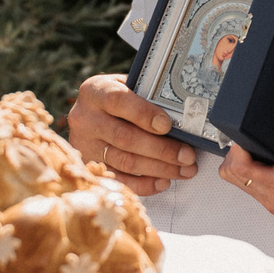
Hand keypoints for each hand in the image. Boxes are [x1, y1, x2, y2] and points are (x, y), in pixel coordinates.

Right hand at [67, 73, 197, 197]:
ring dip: (159, 169)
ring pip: (125, 161)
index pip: (118, 101)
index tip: (167, 125)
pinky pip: (119, 180)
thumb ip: (147, 98)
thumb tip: (183, 116)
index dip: (143, 114)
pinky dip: (144, 184)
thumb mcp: (127, 88)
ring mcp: (85, 145)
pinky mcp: (90, 167)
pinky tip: (164, 181)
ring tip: (184, 170)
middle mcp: (85, 119)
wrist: (90, 114)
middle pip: (125, 137)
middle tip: (188, 156)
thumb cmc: (118, 99)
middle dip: (161, 149)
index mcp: (95, 92)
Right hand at [220, 120, 273, 215]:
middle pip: (229, 173)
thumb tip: (241, 137)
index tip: (249, 142)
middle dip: (237, 152)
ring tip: (264, 141)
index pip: (233, 178)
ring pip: (232, 169)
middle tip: (259, 140)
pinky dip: (243, 150)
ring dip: (241, 149)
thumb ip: (267, 153)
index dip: (237, 155)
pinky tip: (256, 140)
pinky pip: (242, 166)